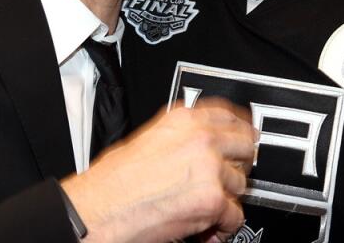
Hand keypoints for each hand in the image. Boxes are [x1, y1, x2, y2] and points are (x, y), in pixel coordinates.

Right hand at [62, 99, 256, 242]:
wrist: (98, 211)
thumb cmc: (112, 182)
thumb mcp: (147, 139)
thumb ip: (181, 136)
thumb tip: (202, 144)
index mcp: (184, 119)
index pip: (229, 115)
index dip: (239, 130)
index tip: (243, 138)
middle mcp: (201, 138)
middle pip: (246, 146)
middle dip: (238, 165)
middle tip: (225, 179)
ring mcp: (210, 168)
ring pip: (241, 184)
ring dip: (227, 199)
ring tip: (206, 209)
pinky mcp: (213, 200)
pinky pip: (235, 215)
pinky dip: (223, 227)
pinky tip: (208, 228)